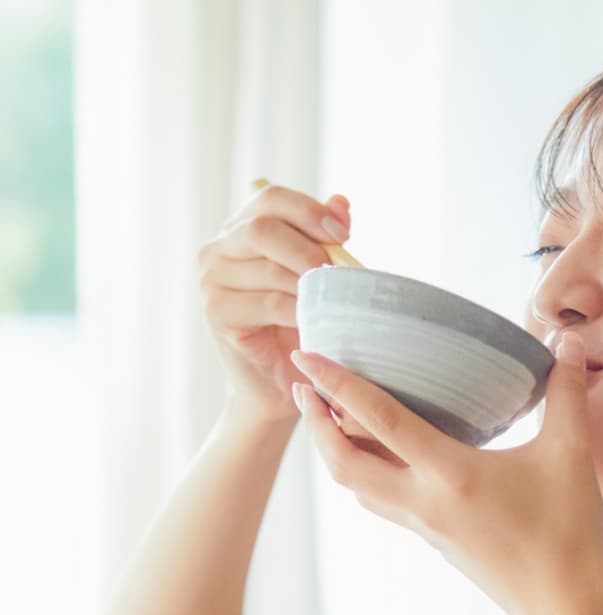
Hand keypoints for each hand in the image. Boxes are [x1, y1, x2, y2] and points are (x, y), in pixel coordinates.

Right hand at [197, 182, 351, 421]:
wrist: (284, 380)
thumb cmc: (301, 324)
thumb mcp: (316, 275)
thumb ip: (324, 237)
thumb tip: (341, 202)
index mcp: (241, 229)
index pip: (270, 199)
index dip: (308, 210)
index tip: (343, 234)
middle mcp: (218, 249)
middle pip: (263, 228)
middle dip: (308, 248)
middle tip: (338, 273)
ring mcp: (212, 281)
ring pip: (269, 268)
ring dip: (309, 286)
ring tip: (333, 303)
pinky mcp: (217, 314)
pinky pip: (268, 303)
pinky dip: (299, 312)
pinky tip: (316, 323)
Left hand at [290, 332, 602, 614]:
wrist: (559, 608)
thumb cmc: (567, 534)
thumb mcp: (571, 456)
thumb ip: (566, 395)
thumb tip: (568, 341)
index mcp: (450, 474)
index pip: (379, 418)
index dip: (337, 384)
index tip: (306, 356)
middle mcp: (423, 500)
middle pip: (343, 463)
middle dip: (316, 424)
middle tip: (305, 386)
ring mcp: (423, 525)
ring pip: (356, 487)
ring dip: (335, 452)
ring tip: (331, 417)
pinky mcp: (432, 539)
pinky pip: (381, 502)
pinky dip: (364, 474)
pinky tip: (380, 456)